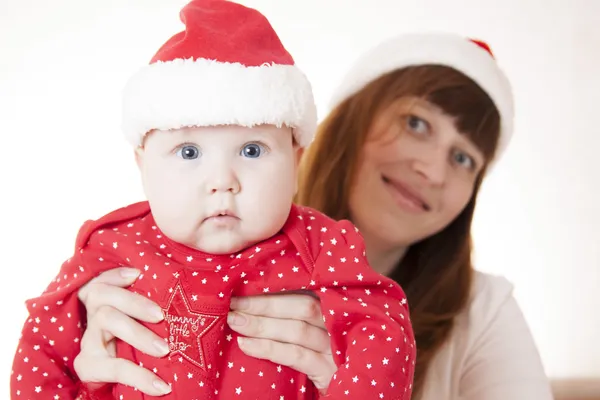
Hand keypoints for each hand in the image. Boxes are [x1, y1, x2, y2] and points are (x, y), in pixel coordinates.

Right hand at [73, 267, 171, 395]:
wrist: (121, 383)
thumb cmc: (140, 343)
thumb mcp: (146, 322)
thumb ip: (157, 307)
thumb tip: (197, 295)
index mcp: (106, 302)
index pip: (103, 279)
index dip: (116, 274)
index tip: (137, 274)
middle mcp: (93, 316)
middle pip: (103, 296)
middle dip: (134, 302)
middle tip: (161, 316)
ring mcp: (88, 340)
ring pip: (105, 321)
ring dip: (138, 334)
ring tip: (165, 350)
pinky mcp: (87, 366)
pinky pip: (113, 368)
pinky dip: (139, 376)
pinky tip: (161, 386)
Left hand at [227, 293, 335, 391]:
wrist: (345, 392)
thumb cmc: (318, 357)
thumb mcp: (311, 332)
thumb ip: (290, 316)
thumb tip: (252, 305)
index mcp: (333, 309)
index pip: (304, 292)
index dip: (274, 288)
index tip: (244, 286)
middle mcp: (338, 325)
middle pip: (302, 306)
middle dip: (264, 303)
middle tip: (233, 303)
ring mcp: (335, 348)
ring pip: (297, 330)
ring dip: (262, 324)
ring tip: (235, 321)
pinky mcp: (328, 371)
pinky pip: (296, 356)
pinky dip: (269, 349)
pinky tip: (246, 345)